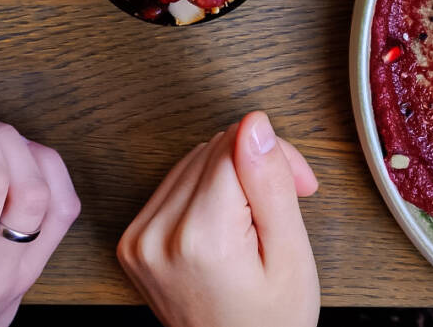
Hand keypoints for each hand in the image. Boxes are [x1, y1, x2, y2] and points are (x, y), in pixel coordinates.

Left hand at [118, 111, 319, 326]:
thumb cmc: (270, 319)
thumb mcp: (290, 252)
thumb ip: (270, 184)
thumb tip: (255, 126)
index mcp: (200, 238)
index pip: (236, 145)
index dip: (276, 157)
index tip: (300, 185)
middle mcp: (157, 235)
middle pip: (214, 148)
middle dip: (255, 163)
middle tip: (282, 205)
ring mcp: (138, 239)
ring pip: (195, 160)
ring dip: (231, 175)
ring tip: (257, 218)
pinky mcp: (132, 240)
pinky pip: (176, 183)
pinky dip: (206, 192)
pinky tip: (228, 222)